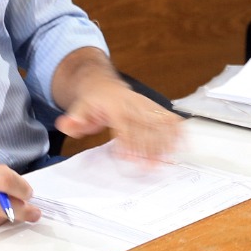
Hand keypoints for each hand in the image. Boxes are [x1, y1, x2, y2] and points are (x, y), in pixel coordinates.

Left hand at [56, 80, 182, 162]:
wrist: (102, 84)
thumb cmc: (91, 102)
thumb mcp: (78, 109)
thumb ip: (73, 120)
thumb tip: (66, 124)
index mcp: (114, 106)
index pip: (124, 127)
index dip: (128, 143)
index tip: (131, 160)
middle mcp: (132, 104)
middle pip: (144, 126)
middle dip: (150, 147)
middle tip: (154, 167)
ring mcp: (144, 104)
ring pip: (158, 121)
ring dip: (166, 140)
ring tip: (171, 158)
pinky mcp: (152, 105)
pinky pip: (167, 115)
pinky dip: (176, 127)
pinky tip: (184, 140)